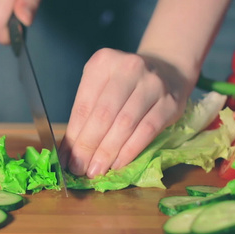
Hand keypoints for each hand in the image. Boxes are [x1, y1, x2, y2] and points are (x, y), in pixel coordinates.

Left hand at [59, 48, 193, 177]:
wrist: (167, 69)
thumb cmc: (124, 83)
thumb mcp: (101, 86)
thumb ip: (86, 114)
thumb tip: (69, 151)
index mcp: (103, 62)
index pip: (84, 105)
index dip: (73, 135)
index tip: (64, 159)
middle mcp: (129, 68)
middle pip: (103, 115)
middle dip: (88, 146)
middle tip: (78, 168)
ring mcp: (152, 84)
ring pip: (125, 124)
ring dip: (107, 153)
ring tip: (95, 171)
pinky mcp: (170, 103)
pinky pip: (147, 131)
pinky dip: (129, 151)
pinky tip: (117, 164)